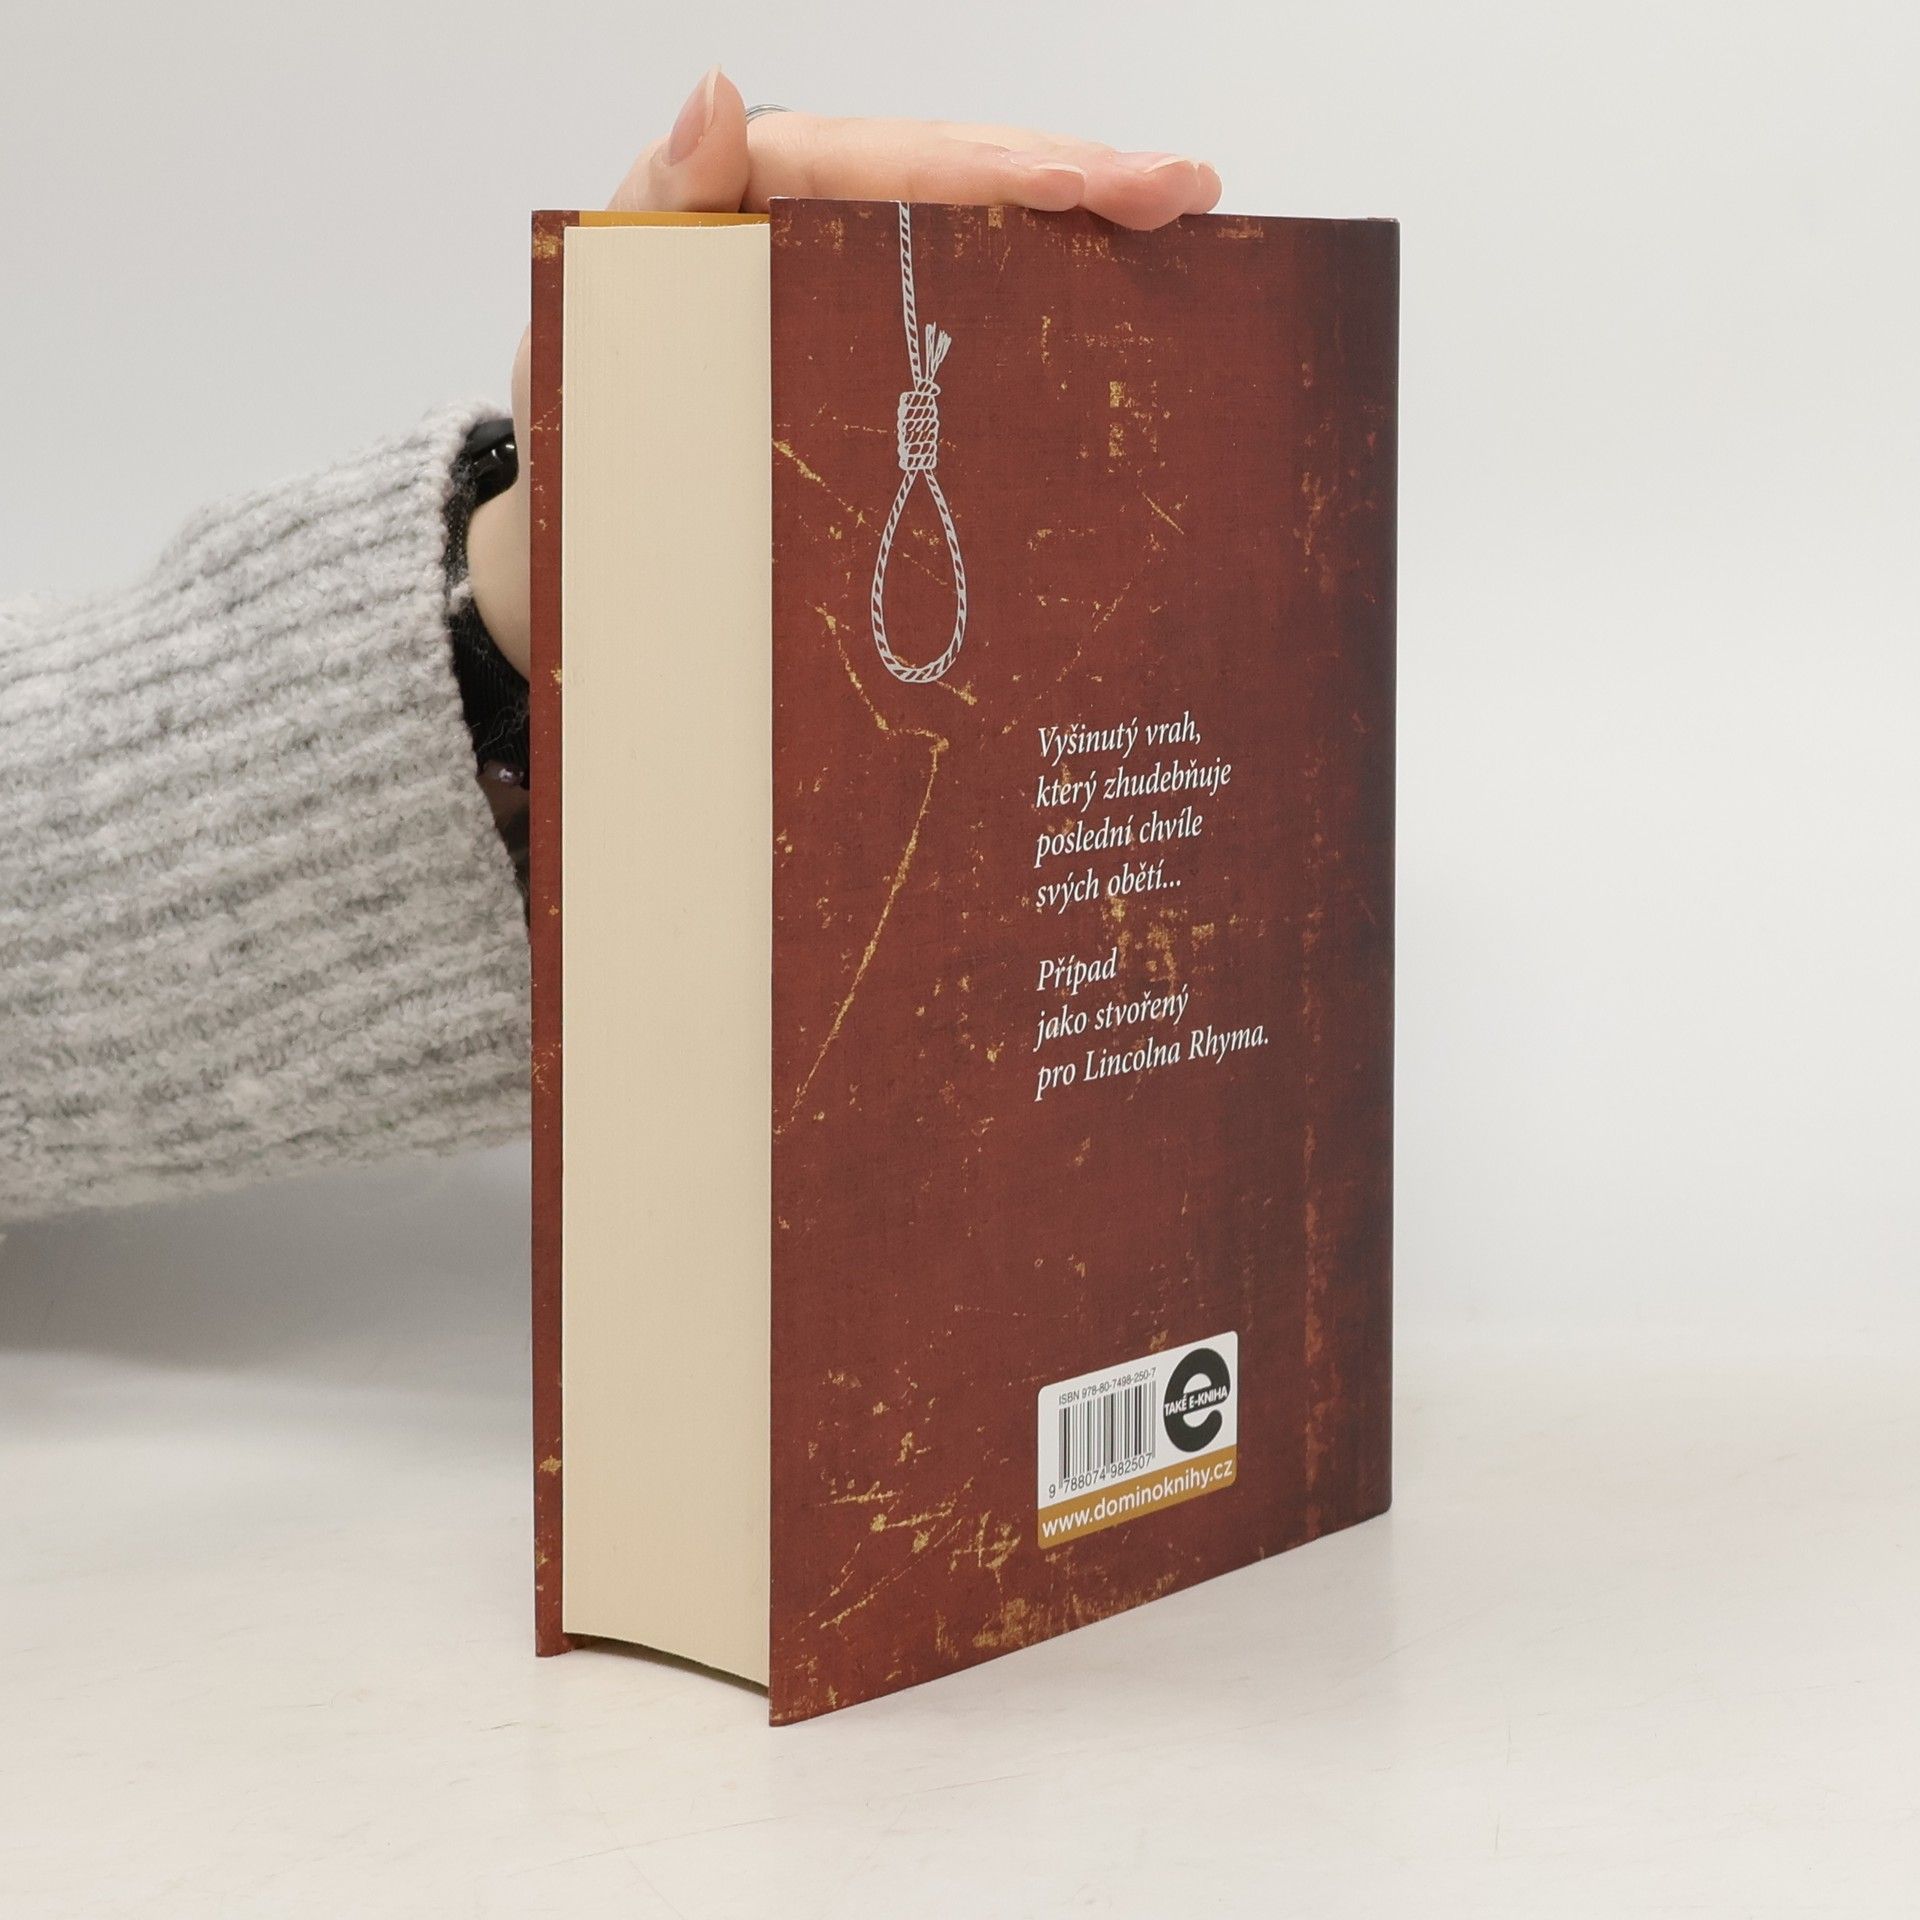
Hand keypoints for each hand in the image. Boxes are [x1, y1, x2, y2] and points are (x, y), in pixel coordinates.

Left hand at [467, 70, 1223, 671]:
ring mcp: (864, 275)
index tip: (1084, 188)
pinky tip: (1125, 296)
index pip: (897, 160)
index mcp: (768, 187)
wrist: (589, 496)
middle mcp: (829, 215)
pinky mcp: (880, 339)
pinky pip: (972, 301)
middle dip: (1079, 174)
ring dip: (1085, 219)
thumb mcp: (606, 292)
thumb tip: (719, 92)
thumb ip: (658, 197)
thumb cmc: (592, 394)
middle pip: (966, 173)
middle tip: (1184, 189)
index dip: (995, 172)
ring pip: (986, 226)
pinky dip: (1048, 292)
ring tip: (1183, 212)